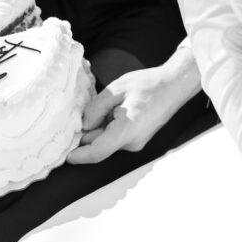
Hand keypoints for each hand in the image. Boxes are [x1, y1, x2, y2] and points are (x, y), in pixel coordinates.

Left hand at [67, 56, 199, 164]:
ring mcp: (136, 142)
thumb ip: (96, 107)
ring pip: (107, 140)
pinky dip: (108, 126)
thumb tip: (83, 125)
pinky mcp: (137, 138)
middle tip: (80, 114)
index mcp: (127, 131)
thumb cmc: (149, 84)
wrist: (174, 85)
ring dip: (99, 128)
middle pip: (100, 145)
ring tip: (107, 104)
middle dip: (87, 134)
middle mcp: (132, 142)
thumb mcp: (117, 88)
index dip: (80, 155)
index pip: (98, 151)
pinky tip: (114, 108)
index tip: (66, 156)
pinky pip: (116, 137)